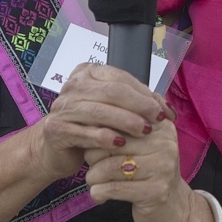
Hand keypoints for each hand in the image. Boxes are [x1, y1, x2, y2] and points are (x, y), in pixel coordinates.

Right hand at [26, 63, 174, 183]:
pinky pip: (85, 132)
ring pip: (100, 111)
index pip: (121, 78)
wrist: (54, 149)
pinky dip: (105, 138)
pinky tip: (120, 144)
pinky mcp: (56, 129)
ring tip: (144, 132)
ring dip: (126, 121)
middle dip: (139, 106)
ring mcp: (62, 107)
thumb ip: (138, 105)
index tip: (163, 111)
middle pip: (112, 92)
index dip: (145, 93)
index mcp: (87, 73)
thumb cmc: (88, 126)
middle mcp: (73, 85)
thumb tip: (168, 110)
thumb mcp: (113, 110)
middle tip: (157, 120)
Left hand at [83, 113, 194, 221]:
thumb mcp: (141, 145)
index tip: (90, 143)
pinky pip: (114, 188)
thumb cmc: (148, 173)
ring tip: (94, 180)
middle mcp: (165, 143)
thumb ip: (121, 129)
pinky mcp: (156, 192)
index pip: (120, 119)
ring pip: (109, 166)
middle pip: (112, 142)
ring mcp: (162, 168)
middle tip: (91, 164)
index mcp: (160, 126)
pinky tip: (99, 195)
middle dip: (92, 155)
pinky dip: (98, 192)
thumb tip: (88, 123)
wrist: (174, 208)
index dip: (98, 131)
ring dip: (93, 176)